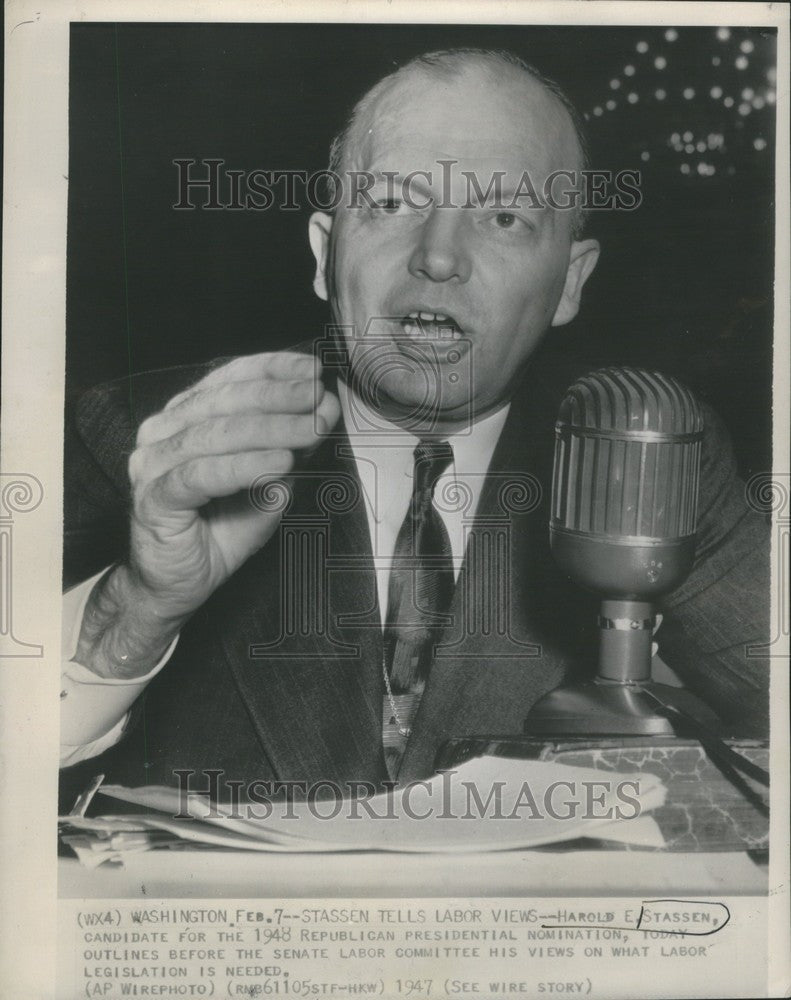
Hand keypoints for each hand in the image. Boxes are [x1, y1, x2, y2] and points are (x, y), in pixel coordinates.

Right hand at [77, 351, 339, 676]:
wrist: (175, 587)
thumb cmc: (217, 532)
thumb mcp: (267, 483)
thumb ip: (290, 447)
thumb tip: (324, 409)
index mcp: (184, 418)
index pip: (229, 379)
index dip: (272, 369)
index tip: (313, 370)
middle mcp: (162, 433)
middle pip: (226, 402)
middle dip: (280, 398)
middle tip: (318, 398)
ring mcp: (152, 464)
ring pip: (217, 434)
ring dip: (272, 429)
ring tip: (312, 429)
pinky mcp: (154, 498)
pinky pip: (202, 475)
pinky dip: (244, 466)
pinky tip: (280, 462)